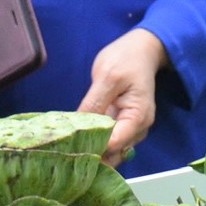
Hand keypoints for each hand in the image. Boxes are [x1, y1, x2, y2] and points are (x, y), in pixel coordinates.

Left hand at [78, 28, 165, 166]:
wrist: (141, 49)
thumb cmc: (126, 59)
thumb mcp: (107, 77)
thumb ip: (94, 103)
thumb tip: (78, 129)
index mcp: (137, 117)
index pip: (114, 144)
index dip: (92, 149)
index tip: (68, 150)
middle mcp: (138, 128)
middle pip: (114, 152)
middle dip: (91, 155)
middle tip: (63, 155)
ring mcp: (132, 127)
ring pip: (111, 149)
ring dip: (92, 150)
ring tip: (67, 150)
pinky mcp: (123, 123)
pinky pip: (110, 138)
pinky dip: (95, 141)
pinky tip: (78, 141)